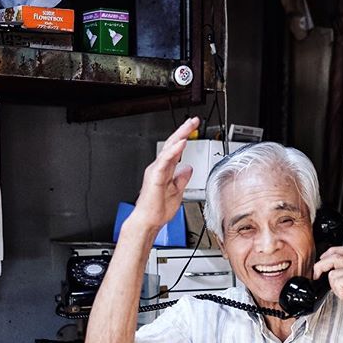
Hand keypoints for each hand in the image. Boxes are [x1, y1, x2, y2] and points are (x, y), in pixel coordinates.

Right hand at [131, 116, 199, 233]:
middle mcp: (159, 167)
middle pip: (172, 144)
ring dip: (180, 136)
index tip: (194, 129)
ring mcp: (156, 171)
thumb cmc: (158, 210)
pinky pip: (165, 161)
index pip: (176, 150)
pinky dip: (173, 151)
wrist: (148, 221)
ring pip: (168, 149)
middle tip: (194, 120)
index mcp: (164, 170)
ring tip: (189, 126)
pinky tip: (181, 143)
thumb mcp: (177, 191)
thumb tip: (188, 168)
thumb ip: (182, 179)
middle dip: (183, 131)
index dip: (184, 138)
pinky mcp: (155, 176)